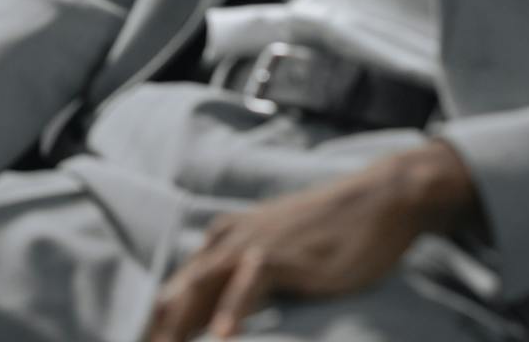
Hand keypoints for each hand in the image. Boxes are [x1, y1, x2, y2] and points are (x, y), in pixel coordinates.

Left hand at [144, 141, 479, 341]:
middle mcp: (226, 241)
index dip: (153, 324)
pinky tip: (223, 337)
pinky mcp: (282, 255)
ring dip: (178, 326)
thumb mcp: (274, 256)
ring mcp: (252, 246)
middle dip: (154, 329)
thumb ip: (241, 281)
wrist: (375, 200)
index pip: (175, 291)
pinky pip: (249, 286)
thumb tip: (212, 319)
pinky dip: (232, 311)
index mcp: (220, 242)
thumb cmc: (327, 235)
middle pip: (176, 294)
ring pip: (200, 289)